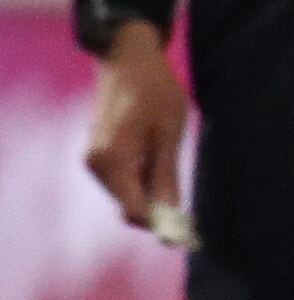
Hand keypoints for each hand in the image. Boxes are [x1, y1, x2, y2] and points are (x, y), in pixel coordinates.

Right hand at [83, 22, 189, 240]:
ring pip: (127, 195)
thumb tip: (173, 214)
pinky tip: (164, 178)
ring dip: (152, 200)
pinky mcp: (100, 156)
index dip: (160, 226)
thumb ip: (167, 176)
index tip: (188, 238)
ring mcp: (95, 160)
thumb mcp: (170, 133)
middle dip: (159, 216)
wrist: (129, 62)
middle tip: (193, 225)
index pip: (134, 210)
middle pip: (129, 206)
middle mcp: (97, 164)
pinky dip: (143, 186)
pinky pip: (124, 181)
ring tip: (181, 196)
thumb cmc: (155, 91)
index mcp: (112, 160)